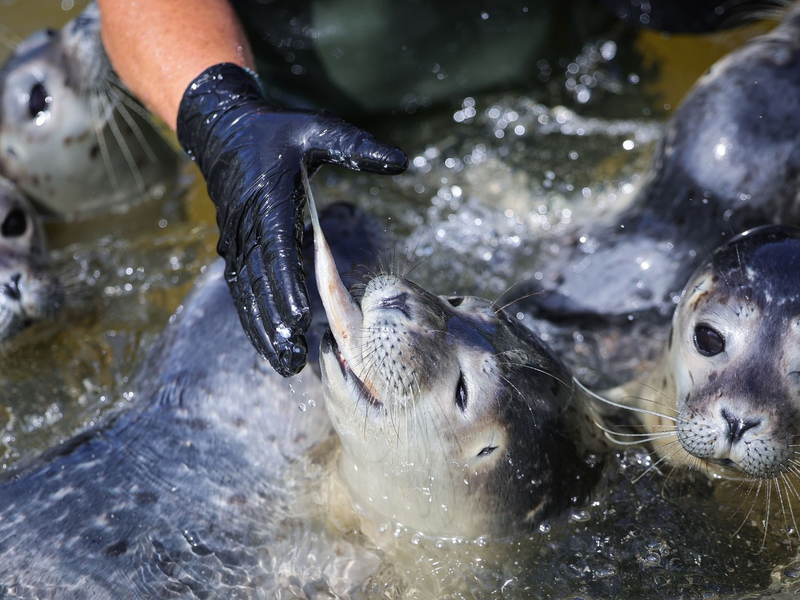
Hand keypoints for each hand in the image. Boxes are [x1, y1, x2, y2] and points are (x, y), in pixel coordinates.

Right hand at [177, 63, 406, 375]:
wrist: (222, 130)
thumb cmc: (275, 131)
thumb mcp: (316, 128)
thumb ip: (356, 145)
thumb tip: (402, 162)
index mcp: (268, 199)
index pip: (277, 250)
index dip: (287, 287)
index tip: (300, 319)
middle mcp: (247, 225)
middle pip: (261, 283)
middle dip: (277, 324)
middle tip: (295, 360)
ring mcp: (237, 239)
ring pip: (248, 293)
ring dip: (264, 330)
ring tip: (285, 364)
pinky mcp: (235, 247)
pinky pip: (242, 288)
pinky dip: (253, 317)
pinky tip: (267, 342)